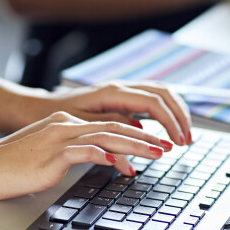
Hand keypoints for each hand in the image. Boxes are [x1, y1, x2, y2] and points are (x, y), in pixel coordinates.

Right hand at [0, 111, 172, 200]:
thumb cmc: (14, 163)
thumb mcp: (49, 151)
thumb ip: (74, 150)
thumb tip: (100, 156)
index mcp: (66, 124)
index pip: (107, 124)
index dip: (134, 133)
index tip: (153, 142)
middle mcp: (65, 125)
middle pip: (113, 127)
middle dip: (144, 137)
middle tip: (166, 145)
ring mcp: (59, 138)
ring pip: (106, 136)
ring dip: (135, 145)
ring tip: (157, 153)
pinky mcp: (52, 153)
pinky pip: (84, 151)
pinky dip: (105, 156)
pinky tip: (121, 163)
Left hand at [43, 82, 191, 145]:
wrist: (42, 107)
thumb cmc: (58, 115)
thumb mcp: (82, 124)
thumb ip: (111, 127)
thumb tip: (139, 134)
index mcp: (112, 92)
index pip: (153, 102)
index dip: (170, 121)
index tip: (178, 142)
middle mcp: (120, 87)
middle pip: (163, 93)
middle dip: (180, 115)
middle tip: (187, 140)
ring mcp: (121, 91)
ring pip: (160, 93)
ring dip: (176, 112)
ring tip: (183, 134)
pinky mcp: (120, 98)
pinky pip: (149, 100)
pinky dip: (164, 112)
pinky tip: (167, 126)